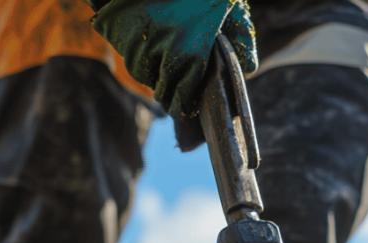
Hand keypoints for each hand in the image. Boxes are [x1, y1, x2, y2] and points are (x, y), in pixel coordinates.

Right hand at [91, 0, 257, 119]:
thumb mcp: (232, 10)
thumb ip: (242, 41)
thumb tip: (249, 69)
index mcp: (191, 52)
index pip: (182, 97)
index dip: (182, 107)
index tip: (184, 107)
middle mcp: (162, 50)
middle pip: (158, 88)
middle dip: (166, 92)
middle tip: (173, 93)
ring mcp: (137, 39)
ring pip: (140, 71)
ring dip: (150, 73)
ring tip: (161, 66)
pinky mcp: (118, 27)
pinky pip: (126, 51)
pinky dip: (136, 53)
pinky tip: (148, 46)